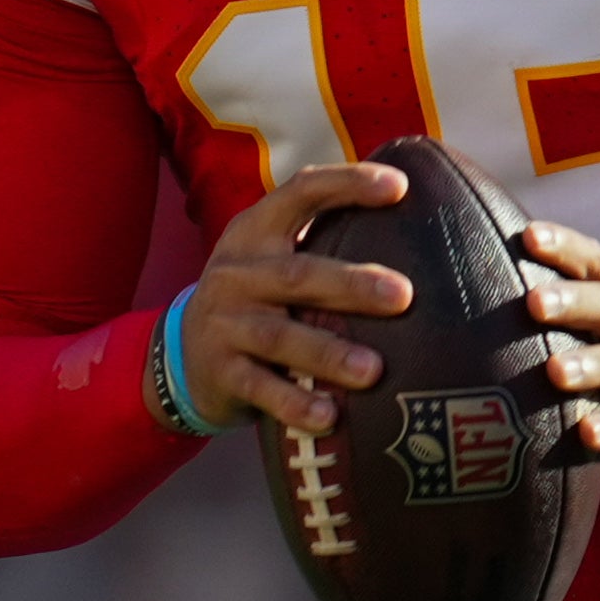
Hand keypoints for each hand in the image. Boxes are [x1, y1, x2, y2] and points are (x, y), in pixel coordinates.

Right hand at [178, 162, 412, 434]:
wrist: (181, 354)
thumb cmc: (259, 297)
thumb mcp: (275, 257)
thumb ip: (326, 237)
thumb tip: (418, 218)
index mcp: (255, 231)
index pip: (301, 192)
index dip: (347, 184)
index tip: (400, 187)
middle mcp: (236, 272)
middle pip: (297, 274)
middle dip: (351, 284)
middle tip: (404, 296)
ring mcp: (224, 323)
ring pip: (279, 336)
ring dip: (328, 353)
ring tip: (374, 370)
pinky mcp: (219, 372)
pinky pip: (260, 389)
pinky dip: (294, 403)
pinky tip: (330, 416)